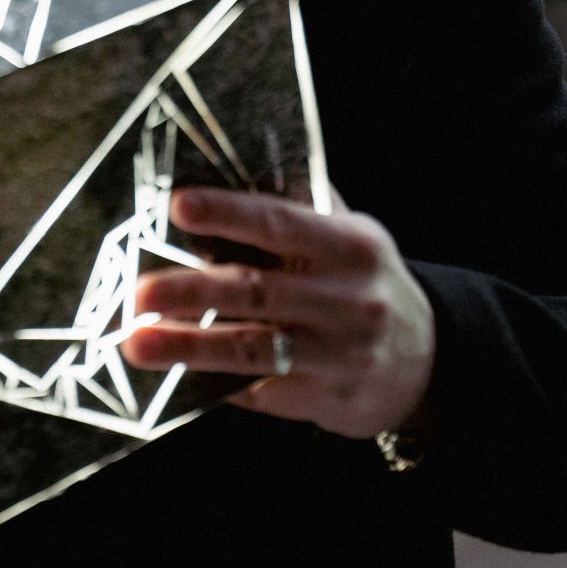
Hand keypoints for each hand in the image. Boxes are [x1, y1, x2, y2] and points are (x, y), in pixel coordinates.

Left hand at [123, 185, 435, 438]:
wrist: (429, 361)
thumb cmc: (367, 282)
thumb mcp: (352, 237)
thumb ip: (302, 207)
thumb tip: (230, 167)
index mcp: (351, 247)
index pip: (281, 222)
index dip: (229, 213)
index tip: (180, 206)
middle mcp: (347, 301)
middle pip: (256, 291)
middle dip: (192, 291)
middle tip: (140, 291)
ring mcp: (338, 356)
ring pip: (252, 349)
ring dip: (189, 347)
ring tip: (137, 343)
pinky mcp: (326, 400)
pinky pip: (260, 391)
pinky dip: (213, 383)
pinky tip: (173, 378)